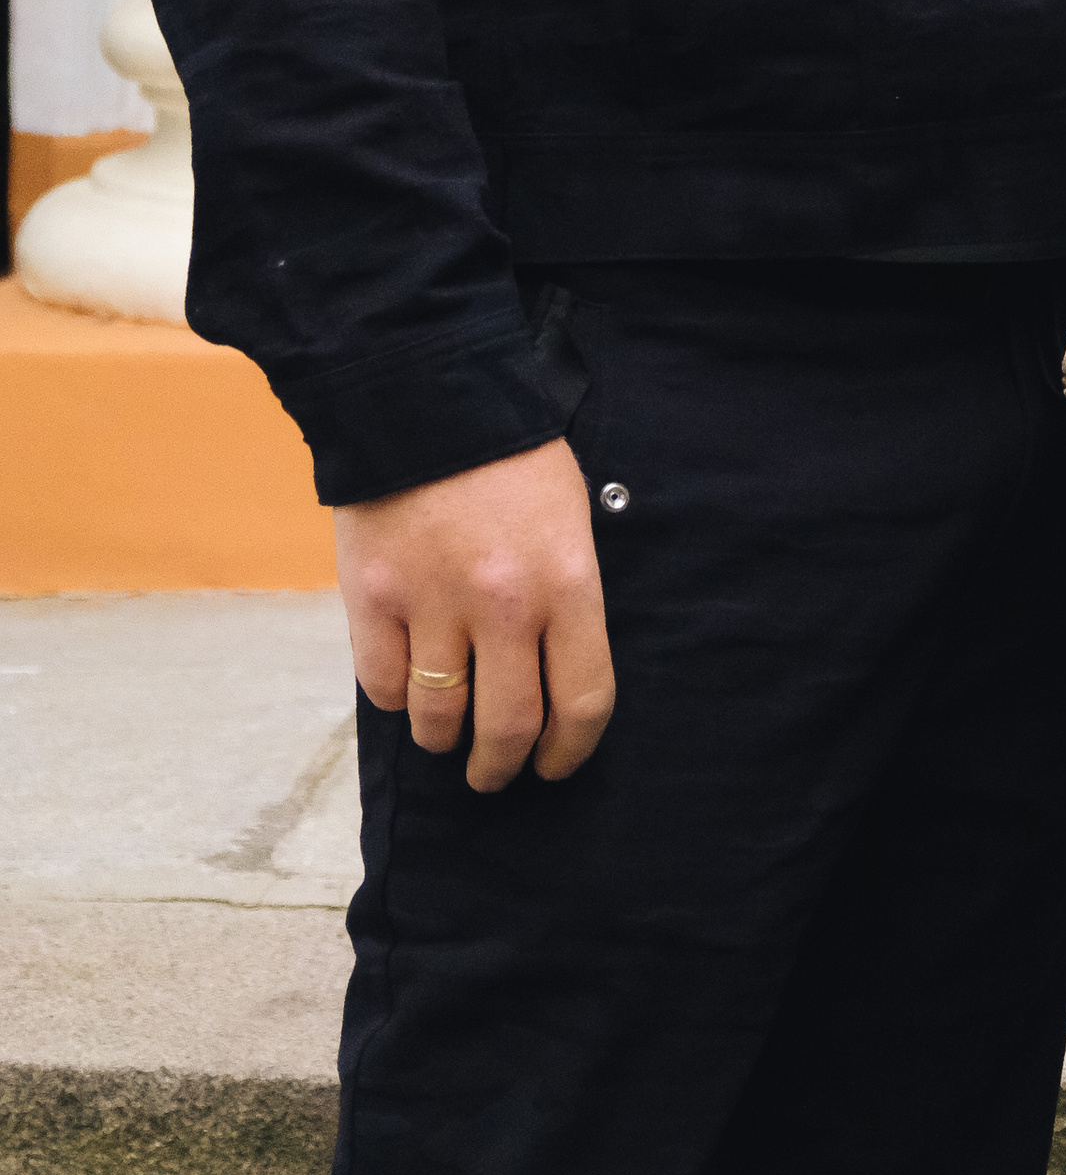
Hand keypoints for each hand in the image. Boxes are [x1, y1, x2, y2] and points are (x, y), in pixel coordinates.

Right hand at [336, 438, 615, 794]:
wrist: (426, 400)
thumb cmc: (510, 458)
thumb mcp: (569, 519)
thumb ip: (564, 596)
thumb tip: (551, 670)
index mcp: (568, 583)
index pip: (582, 701)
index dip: (570, 751)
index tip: (555, 764)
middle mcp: (505, 607)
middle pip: (508, 729)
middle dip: (502, 768)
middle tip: (495, 775)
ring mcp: (434, 606)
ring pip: (438, 719)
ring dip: (444, 740)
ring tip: (447, 736)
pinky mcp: (373, 600)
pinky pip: (383, 685)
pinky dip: (395, 696)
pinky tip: (405, 683)